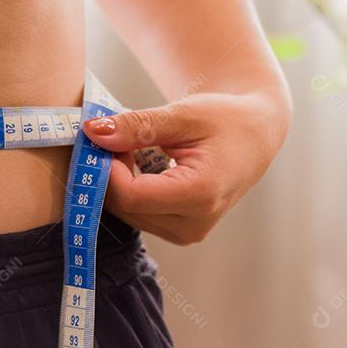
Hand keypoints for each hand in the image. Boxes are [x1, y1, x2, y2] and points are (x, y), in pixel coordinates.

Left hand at [82, 90, 290, 244]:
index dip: (107, 168)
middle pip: (125, 207)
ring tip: (135, 148)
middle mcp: (194, 223)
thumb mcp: (182, 114)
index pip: (130, 194)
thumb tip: (93, 132)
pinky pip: (137, 215)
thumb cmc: (225, 119)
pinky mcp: (179, 231)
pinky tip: (141, 165)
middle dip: (109, 173)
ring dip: (118, 181)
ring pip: (127, 213)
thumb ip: (137, 126)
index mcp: (201, 194)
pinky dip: (129, 189)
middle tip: (116, 137)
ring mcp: (186, 232)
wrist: (253, 136)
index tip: (104, 137)